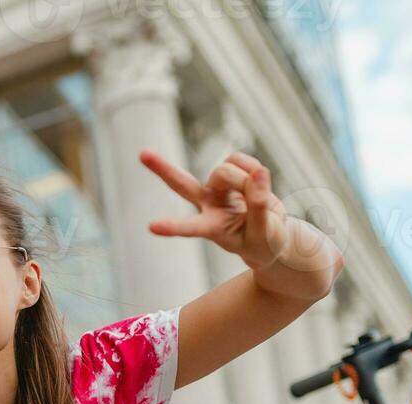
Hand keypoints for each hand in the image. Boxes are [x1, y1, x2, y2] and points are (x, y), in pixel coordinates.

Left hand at [141, 149, 287, 272]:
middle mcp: (207, 205)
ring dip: (247, 177)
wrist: (269, 234)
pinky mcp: (229, 175)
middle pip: (182, 184)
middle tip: (142, 154)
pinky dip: (253, 168)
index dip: (173, 227)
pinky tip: (258, 181)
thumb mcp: (264, 233)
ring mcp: (215, 188)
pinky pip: (240, 160)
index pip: (189, 228)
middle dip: (163, 169)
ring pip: (226, 169)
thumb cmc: (263, 241)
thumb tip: (258, 173)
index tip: (151, 227)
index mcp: (211, 228)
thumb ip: (259, 207)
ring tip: (259, 194)